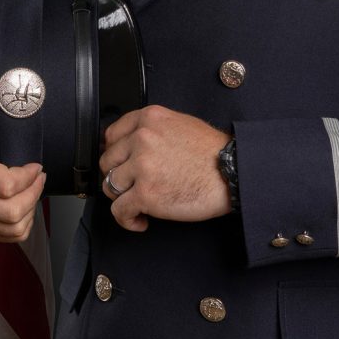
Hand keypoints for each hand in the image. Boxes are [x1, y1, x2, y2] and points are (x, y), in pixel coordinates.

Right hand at [0, 92, 45, 242]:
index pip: (6, 186)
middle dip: (34, 193)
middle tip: (39, 176)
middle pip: (11, 212)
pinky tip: (24, 203)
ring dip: (31, 209)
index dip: (29, 177)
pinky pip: (9, 236)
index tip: (35, 164)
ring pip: (12, 228)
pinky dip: (24, 223)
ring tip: (33, 189)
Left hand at [100, 105, 231, 231]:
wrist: (231, 171)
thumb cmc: (211, 151)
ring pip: (109, 186)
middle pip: (107, 161)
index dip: (114, 154)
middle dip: (118, 176)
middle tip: (132, 186)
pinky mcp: (146, 193)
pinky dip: (127, 219)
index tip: (119, 165)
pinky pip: (119, 210)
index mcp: (149, 118)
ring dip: (122, 198)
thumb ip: (152, 129)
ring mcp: (142, 165)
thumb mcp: (179, 124)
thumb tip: (129, 144)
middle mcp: (142, 138)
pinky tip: (140, 219)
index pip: (111, 134)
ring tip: (138, 203)